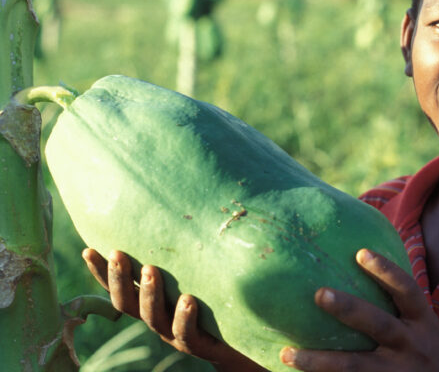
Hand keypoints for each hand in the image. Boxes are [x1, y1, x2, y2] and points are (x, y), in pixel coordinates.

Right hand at [82, 248, 263, 371]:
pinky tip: (187, 300)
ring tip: (150, 270)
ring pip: (152, 317)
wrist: (241, 335)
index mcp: (150, 299)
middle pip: (126, 302)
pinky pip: (185, 333)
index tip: (88, 249)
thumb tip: (182, 204)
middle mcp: (157, 316)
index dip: (101, 271)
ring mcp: (173, 332)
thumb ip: (185, 250)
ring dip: (149, 294)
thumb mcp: (197, 271)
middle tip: (118, 253)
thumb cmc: (217, 295)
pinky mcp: (196, 344)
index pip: (118, 286)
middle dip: (119, 278)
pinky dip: (183, 317)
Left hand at [279, 249, 438, 371]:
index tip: (361, 252)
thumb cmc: (436, 354)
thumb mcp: (429, 328)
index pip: (406, 290)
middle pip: (378, 324)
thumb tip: (365, 265)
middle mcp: (411, 345)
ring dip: (319, 362)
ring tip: (287, 354)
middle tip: (318, 293)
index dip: (386, 270)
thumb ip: (403, 308)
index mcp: (423, 323)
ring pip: (354, 367)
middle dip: (348, 309)